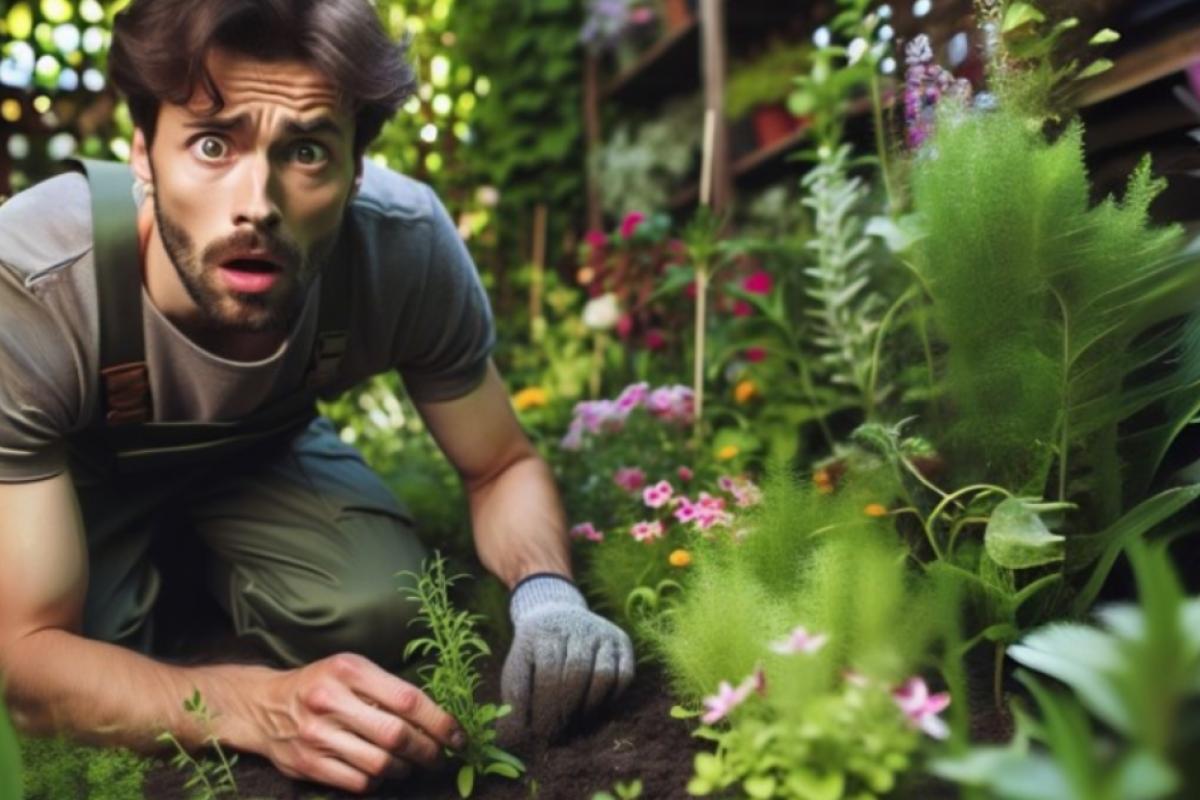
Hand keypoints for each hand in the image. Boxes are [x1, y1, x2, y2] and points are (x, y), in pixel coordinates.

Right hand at [252, 652, 465, 794]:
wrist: (264, 706)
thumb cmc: (322, 684)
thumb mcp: (352, 670)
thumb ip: (388, 689)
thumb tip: (437, 719)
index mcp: (349, 670)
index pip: (408, 699)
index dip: (440, 722)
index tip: (458, 737)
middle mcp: (331, 700)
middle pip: (396, 736)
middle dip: (428, 751)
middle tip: (439, 757)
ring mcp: (317, 734)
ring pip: (380, 764)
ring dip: (404, 769)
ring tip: (408, 764)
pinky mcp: (307, 763)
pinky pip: (358, 782)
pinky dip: (377, 782)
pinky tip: (380, 773)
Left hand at [499, 575, 634, 743]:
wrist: (557, 614)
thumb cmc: (534, 652)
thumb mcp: (517, 668)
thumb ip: (514, 699)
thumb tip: (511, 738)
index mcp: (543, 630)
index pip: (548, 671)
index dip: (545, 707)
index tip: (538, 732)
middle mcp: (575, 625)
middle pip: (576, 673)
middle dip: (565, 710)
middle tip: (555, 733)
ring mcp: (601, 632)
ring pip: (603, 675)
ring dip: (588, 707)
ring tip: (573, 722)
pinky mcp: (621, 640)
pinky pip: (624, 675)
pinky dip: (611, 698)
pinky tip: (593, 708)